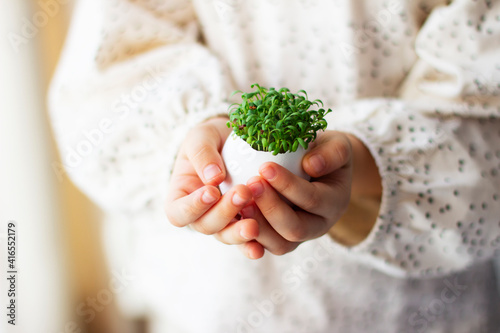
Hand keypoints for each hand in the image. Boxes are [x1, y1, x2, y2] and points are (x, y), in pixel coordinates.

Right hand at [164, 117, 259, 244]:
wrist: (233, 142)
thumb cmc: (210, 140)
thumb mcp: (200, 137)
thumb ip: (203, 154)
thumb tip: (213, 177)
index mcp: (181, 198)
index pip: (179, 212)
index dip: (193, 207)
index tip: (212, 191)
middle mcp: (199, 215)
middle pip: (206, 226)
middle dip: (224, 212)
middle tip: (244, 192)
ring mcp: (222, 222)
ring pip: (226, 236)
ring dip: (239, 232)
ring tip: (254, 226)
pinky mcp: (243, 223)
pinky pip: (246, 240)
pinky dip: (252, 245)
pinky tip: (261, 247)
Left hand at [239, 131, 353, 256]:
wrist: (317, 166)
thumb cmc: (325, 151)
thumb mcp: (337, 145)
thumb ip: (332, 153)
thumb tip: (311, 166)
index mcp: (335, 202)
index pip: (312, 199)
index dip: (288, 185)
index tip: (265, 166)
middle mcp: (319, 226)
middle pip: (295, 229)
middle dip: (270, 208)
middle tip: (251, 184)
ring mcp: (299, 237)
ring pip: (279, 244)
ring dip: (258, 225)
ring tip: (240, 201)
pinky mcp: (280, 240)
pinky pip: (264, 246)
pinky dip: (248, 236)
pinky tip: (234, 215)